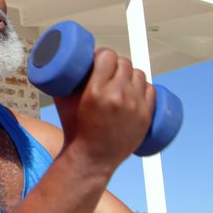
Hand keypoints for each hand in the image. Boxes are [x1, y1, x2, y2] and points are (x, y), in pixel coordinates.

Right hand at [54, 48, 153, 169]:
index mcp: (96, 91)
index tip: (100, 58)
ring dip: (131, 73)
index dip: (104, 53)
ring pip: (139, 74)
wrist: (92, 158)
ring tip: (123, 79)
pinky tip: (137, 87)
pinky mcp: (145, 116)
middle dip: (116, 63)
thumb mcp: (64, 102)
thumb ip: (63, 81)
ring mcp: (134, 106)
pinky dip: (143, 87)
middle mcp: (117, 96)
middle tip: (110, 69)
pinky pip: (151, 90)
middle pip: (124, 63)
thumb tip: (61, 62)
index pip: (107, 56)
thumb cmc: (74, 129)